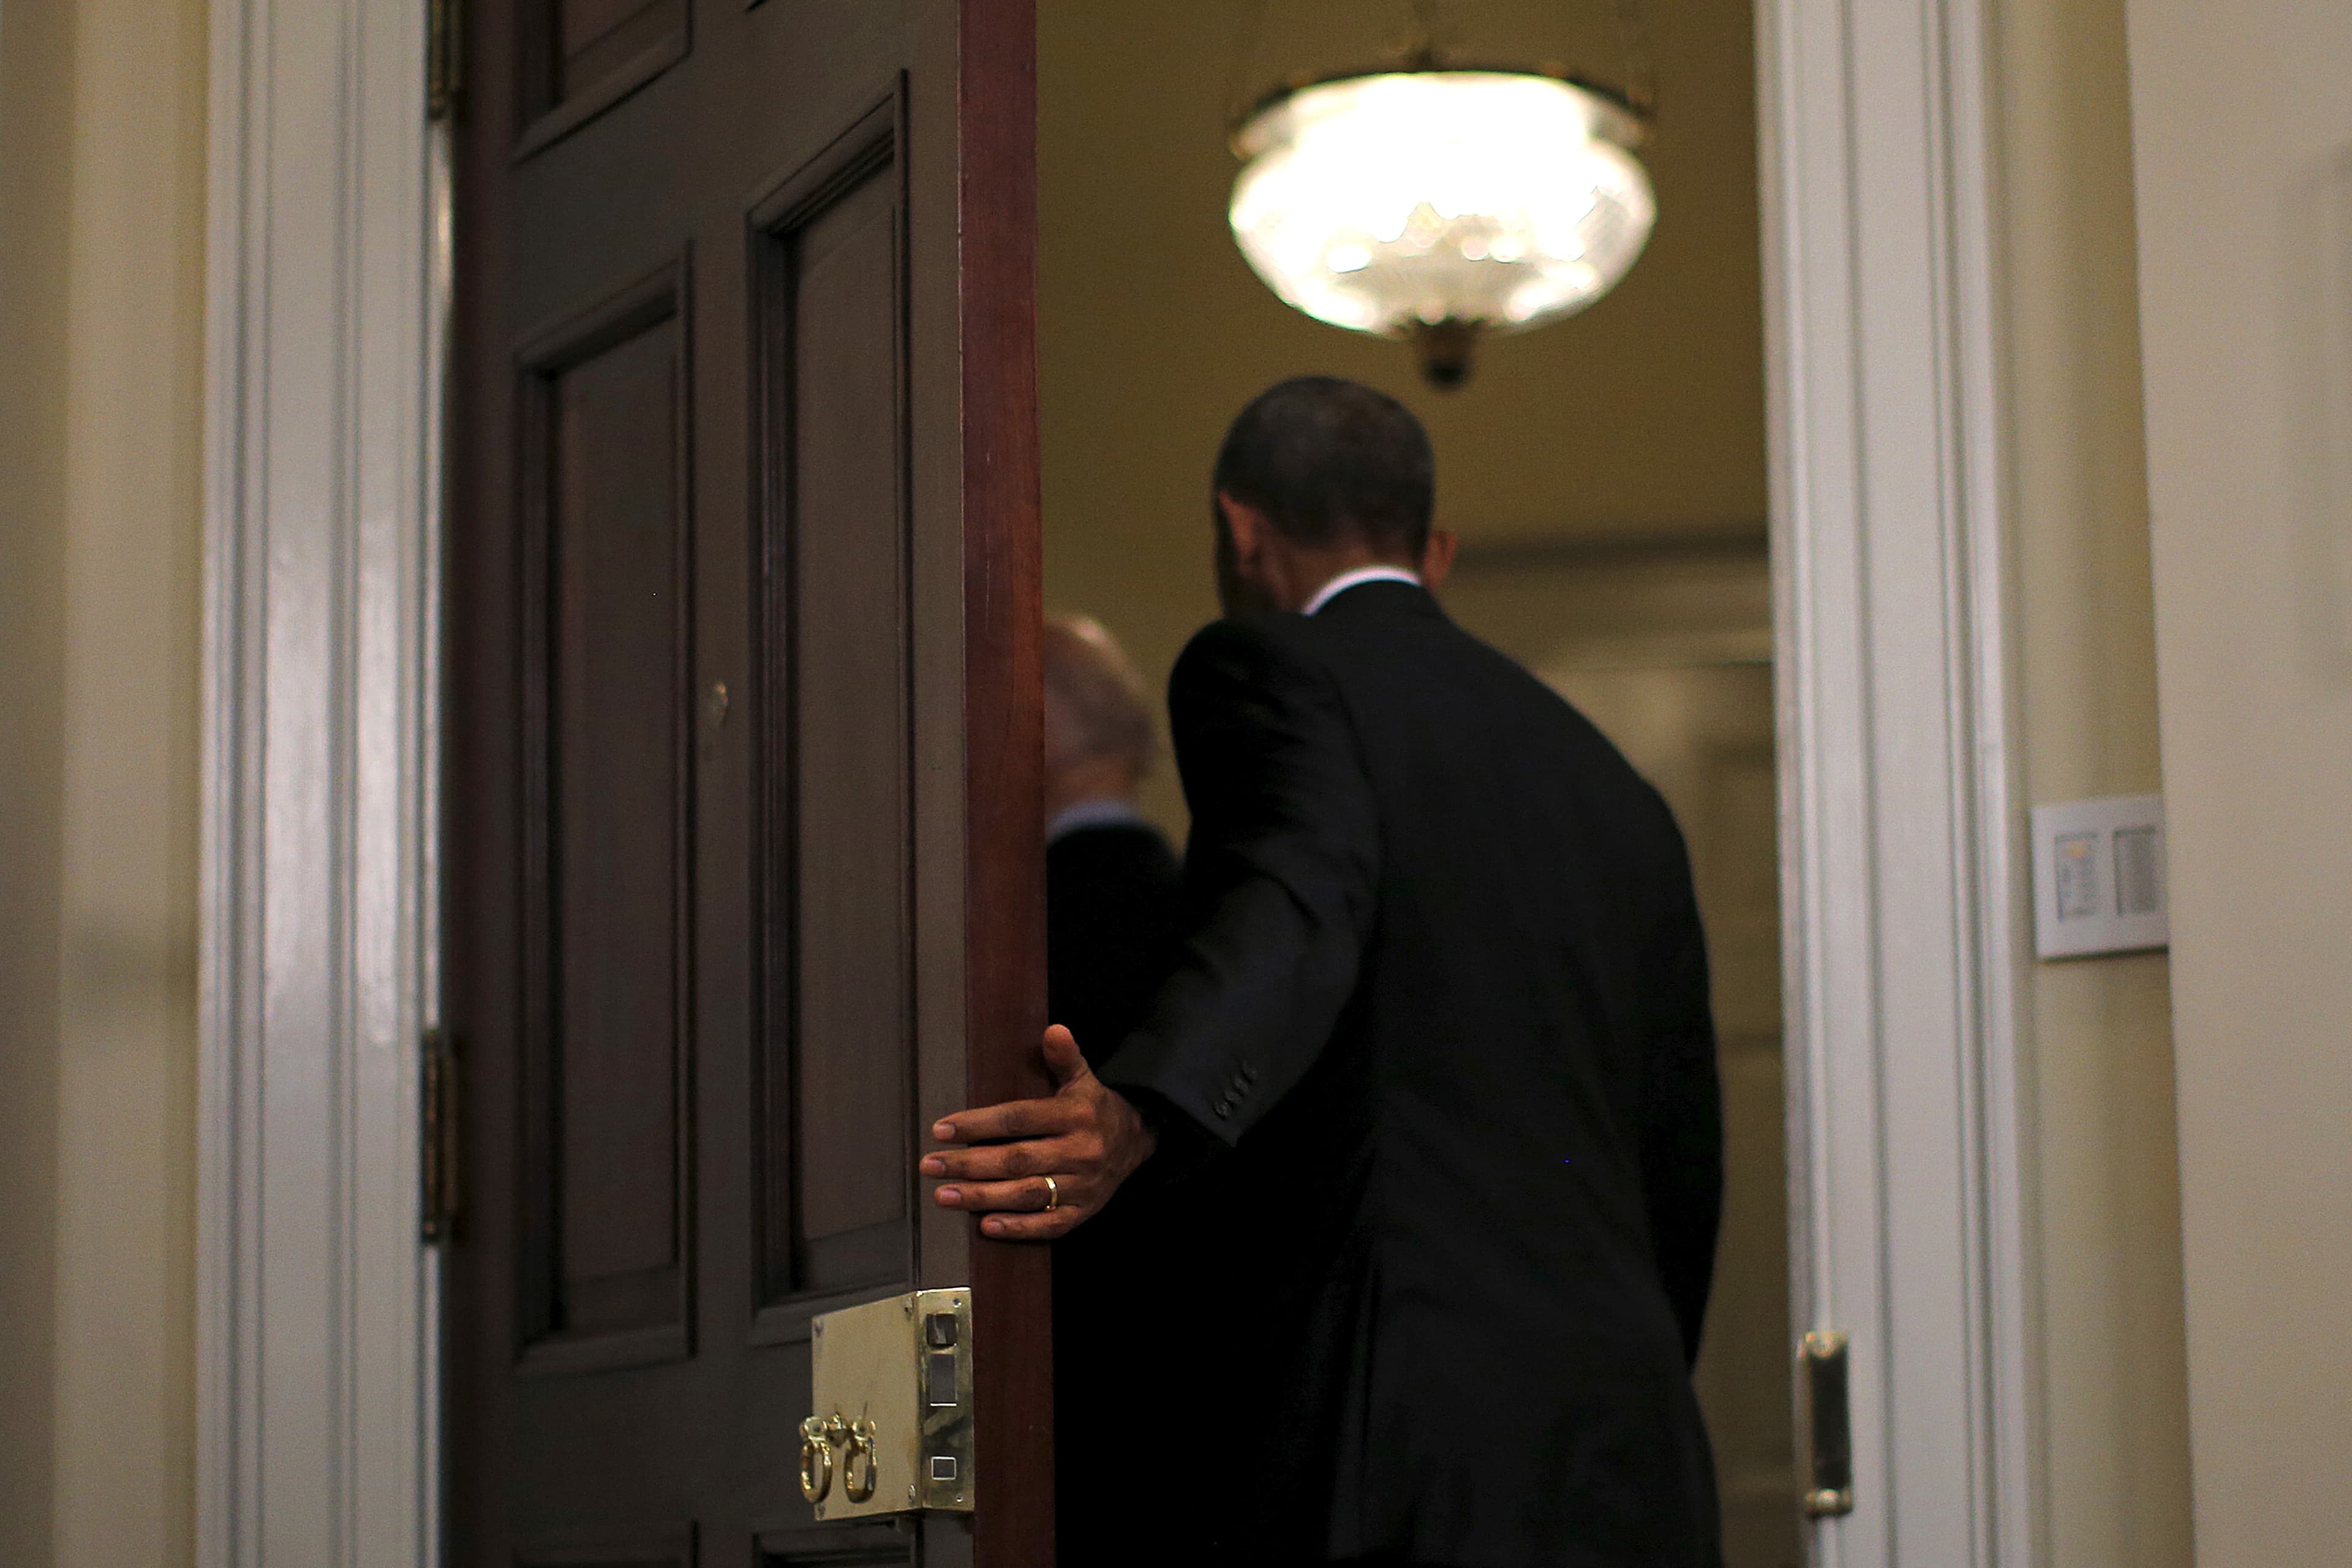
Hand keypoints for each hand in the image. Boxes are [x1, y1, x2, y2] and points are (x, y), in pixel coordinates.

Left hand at [920, 1025, 1156, 1239]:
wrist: (1136, 1143)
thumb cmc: (1094, 1108)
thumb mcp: (1083, 1077)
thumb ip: (1065, 1057)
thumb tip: (1053, 1030)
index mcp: (1075, 1115)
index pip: (1019, 1120)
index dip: (979, 1124)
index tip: (941, 1129)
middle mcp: (1079, 1151)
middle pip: (1016, 1160)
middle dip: (969, 1164)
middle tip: (930, 1165)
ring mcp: (1082, 1186)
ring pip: (1028, 1194)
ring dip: (983, 1197)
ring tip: (944, 1196)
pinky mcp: (1082, 1212)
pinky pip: (1049, 1224)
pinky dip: (1018, 1228)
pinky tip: (986, 1225)